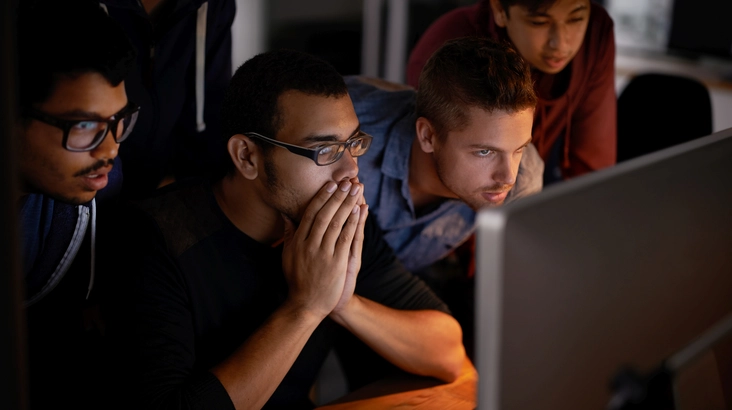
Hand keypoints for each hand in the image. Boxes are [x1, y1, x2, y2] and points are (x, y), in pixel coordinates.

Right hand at [281, 180, 363, 318]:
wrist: (305, 305)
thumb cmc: (297, 280)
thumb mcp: (287, 255)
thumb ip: (289, 234)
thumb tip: (285, 215)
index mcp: (297, 241)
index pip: (311, 213)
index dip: (322, 197)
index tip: (331, 184)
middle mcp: (309, 244)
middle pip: (325, 214)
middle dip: (337, 196)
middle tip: (347, 181)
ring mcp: (323, 253)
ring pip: (336, 223)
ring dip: (348, 204)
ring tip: (356, 189)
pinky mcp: (336, 262)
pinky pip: (346, 237)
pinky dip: (353, 222)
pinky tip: (359, 210)